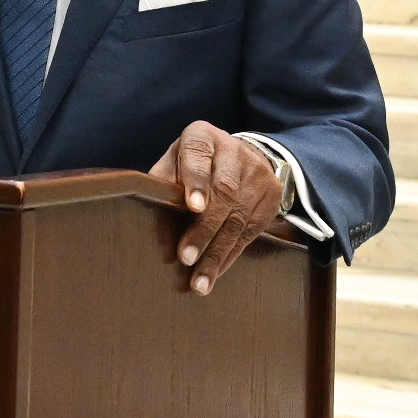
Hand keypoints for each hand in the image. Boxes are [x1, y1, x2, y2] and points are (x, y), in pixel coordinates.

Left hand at [147, 120, 286, 296]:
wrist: (241, 155)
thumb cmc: (193, 165)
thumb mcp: (174, 163)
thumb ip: (163, 183)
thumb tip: (145, 214)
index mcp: (202, 137)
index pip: (198, 155)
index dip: (196, 181)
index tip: (192, 206)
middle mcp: (234, 150)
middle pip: (223, 192)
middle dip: (204, 229)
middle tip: (186, 257)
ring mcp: (257, 172)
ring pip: (238, 217)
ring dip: (217, 252)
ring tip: (199, 280)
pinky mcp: (272, 195)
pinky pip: (251, 230)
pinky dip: (231, 254)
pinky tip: (215, 272)